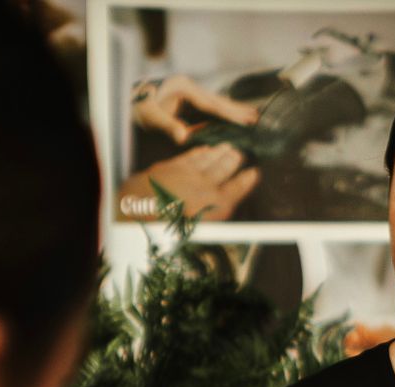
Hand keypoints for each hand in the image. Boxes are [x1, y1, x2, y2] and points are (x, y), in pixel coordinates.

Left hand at [116, 144, 260, 220]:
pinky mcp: (173, 166)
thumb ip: (217, 216)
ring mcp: (190, 173)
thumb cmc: (171, 229)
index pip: (238, 188)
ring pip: (210, 159)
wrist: (139, 211)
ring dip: (220, 153)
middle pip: (225, 168)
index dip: (248, 180)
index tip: (255, 173)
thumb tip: (227, 207)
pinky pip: (192, 156)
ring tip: (228, 148)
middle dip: (234, 160)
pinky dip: (201, 152)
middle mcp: (207, 186)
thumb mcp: (200, 232)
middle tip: (240, 153)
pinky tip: (205, 150)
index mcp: (217, 205)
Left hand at [131, 75, 260, 143]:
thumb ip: (168, 126)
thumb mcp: (151, 118)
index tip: (245, 121)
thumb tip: (183, 137)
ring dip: (233, 110)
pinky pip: (209, 107)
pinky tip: (234, 116)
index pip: (211, 104)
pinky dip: (222, 113)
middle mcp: (189, 87)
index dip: (229, 113)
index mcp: (184, 88)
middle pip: (217, 100)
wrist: (129, 102)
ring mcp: (189, 92)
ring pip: (215, 102)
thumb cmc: (139, 109)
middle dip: (237, 109)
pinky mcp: (188, 99)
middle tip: (257, 116)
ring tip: (252, 115)